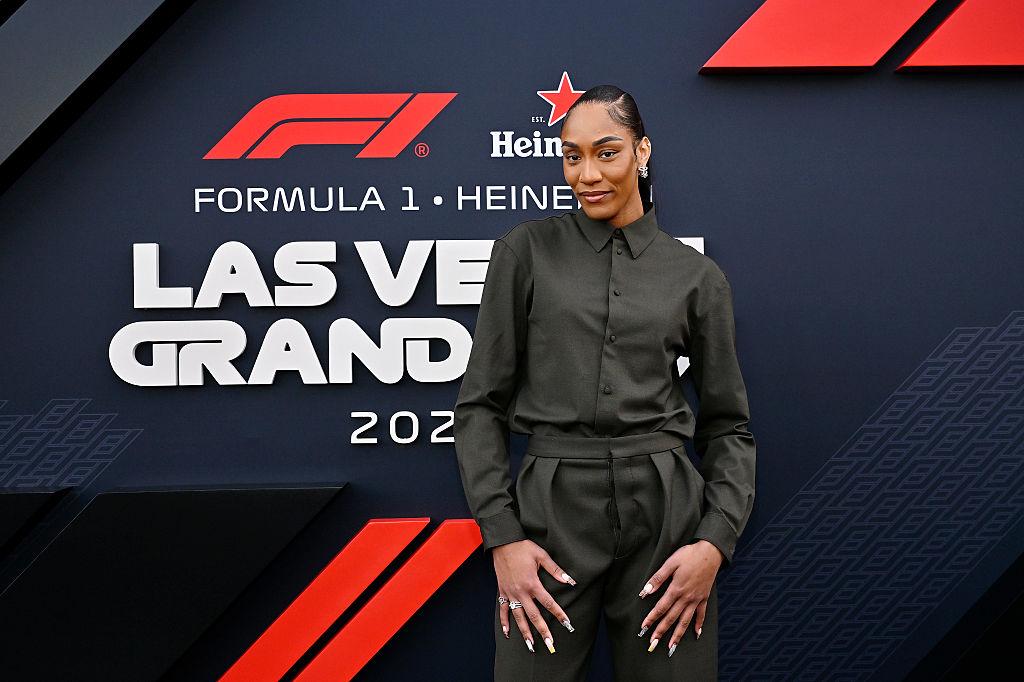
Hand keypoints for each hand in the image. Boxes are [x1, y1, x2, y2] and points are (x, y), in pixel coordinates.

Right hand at [492, 538, 575, 653]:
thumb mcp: (541, 556)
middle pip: (534, 615)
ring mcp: (510, 593)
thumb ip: (555, 570)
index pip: (548, 602)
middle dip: (543, 631)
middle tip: (550, 644)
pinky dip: (504, 622)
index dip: (559, 614)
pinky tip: (507, 633)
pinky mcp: (502, 592)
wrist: (502, 543)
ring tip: (531, 646)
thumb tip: (570, 581)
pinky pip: (503, 610)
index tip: (567, 624)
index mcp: (532, 583)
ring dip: (525, 633)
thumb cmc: (523, 547)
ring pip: (519, 617)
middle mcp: (521, 592)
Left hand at [636, 540, 722, 654]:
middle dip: (661, 631)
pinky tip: (697, 634)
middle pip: (672, 618)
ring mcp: (696, 599)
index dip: (651, 618)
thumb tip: (645, 591)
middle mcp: (686, 598)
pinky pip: (701, 614)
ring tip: (671, 646)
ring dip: (678, 635)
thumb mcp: (671, 563)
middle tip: (653, 644)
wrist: (711, 552)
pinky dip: (699, 625)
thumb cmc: (689, 555)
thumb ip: (658, 578)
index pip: (661, 607)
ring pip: (686, 621)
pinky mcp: (704, 598)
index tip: (644, 628)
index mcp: (676, 589)